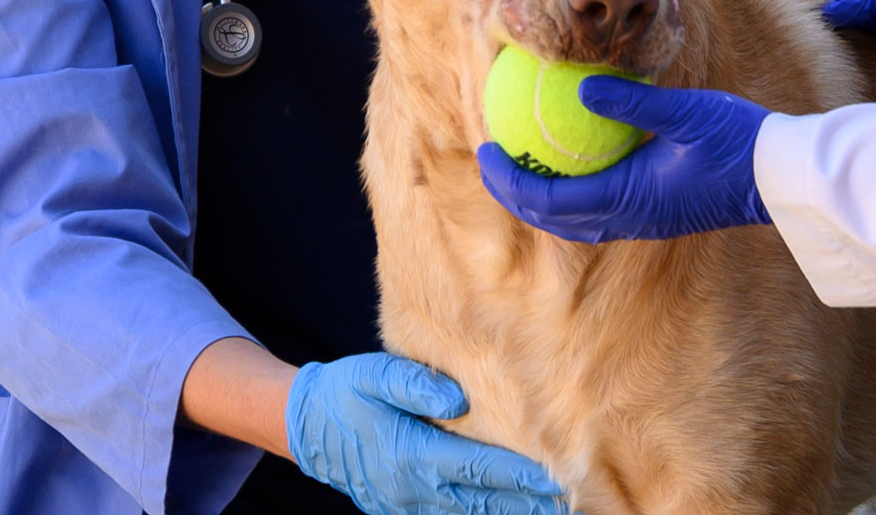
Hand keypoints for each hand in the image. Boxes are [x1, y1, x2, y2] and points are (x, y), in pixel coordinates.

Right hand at [287, 353, 567, 514]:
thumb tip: (460, 398)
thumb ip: (415, 382)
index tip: (554, 479)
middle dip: (525, 502)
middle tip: (567, 501)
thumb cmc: (348, 392)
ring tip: (547, 511)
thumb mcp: (375, 375)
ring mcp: (405, 505)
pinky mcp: (399, 510)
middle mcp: (412, 487)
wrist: (308, 427)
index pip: (477, 468)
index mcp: (411, 453)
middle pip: (480, 500)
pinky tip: (503, 512)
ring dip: (506, 514)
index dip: (518, 476)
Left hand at [479, 77, 771, 242]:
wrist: (779, 179)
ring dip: (541, 198)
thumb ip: (631, 101)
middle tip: (490, 157)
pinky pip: (598, 211)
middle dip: (514, 193)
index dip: (510, 182)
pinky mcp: (655, 214)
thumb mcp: (685, 111)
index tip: (486, 153)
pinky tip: (570, 162)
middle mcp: (629, 218)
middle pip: (552, 217)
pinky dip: (571, 194)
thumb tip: (581, 83)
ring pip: (574, 220)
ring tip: (521, 163)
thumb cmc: (738, 141)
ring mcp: (643, 220)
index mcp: (628, 198)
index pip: (548, 201)